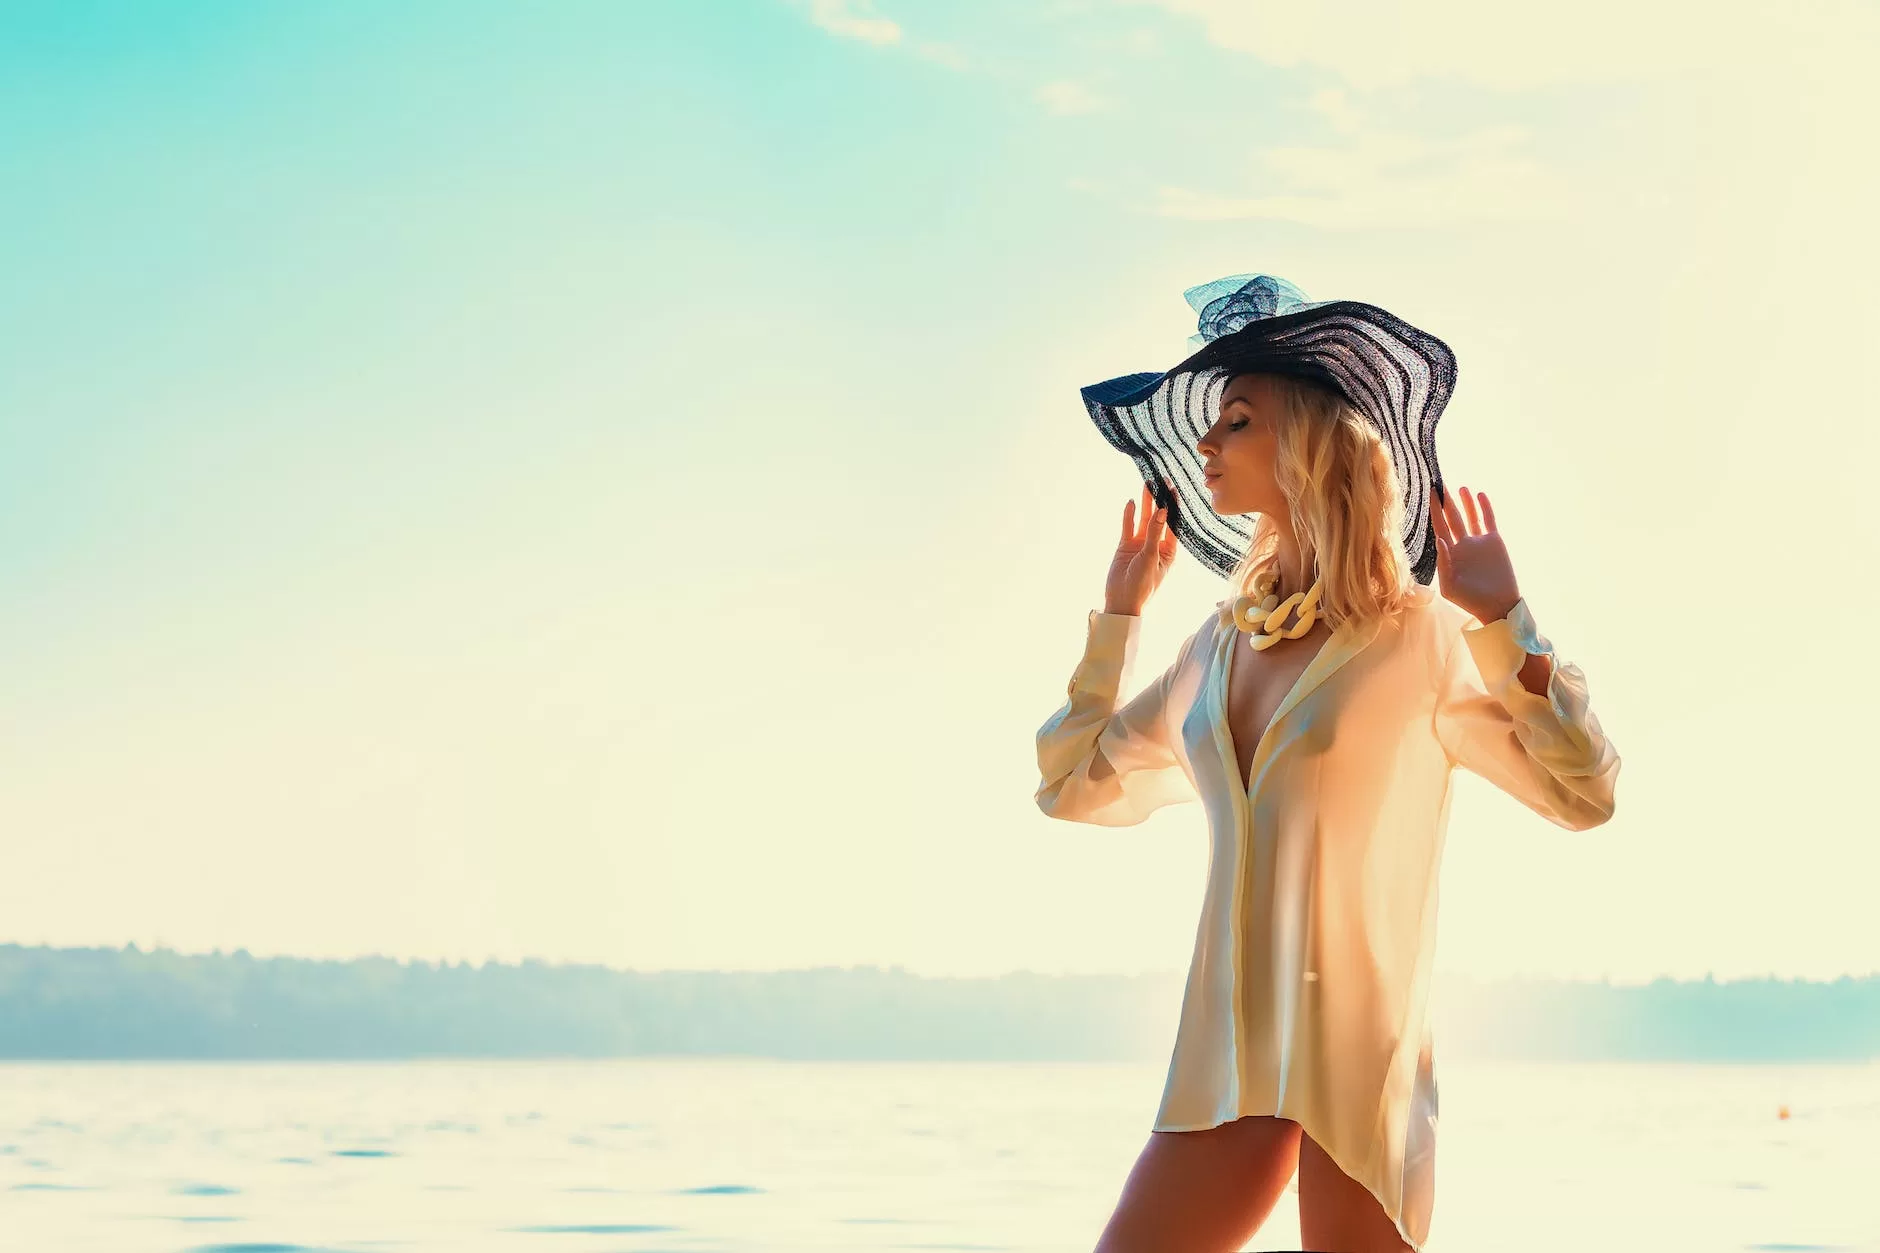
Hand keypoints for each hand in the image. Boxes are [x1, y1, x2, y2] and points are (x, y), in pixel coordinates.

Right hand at [1104, 483, 1178, 615]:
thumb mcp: (1150, 558)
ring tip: (1147, 484)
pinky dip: (1129, 515)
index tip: (1173, 489)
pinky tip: (1132, 502)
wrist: (1121, 601)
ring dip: (1146, 503)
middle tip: (1162, 480)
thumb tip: (1162, 510)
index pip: (1173, 523)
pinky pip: (1128, 526)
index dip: (1173, 506)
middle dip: (1160, 500)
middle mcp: (1156, 544)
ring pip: (1144, 519)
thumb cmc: (1142, 585)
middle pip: (1159, 517)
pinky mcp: (1126, 545)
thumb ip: (1155, 533)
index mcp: (1169, 550)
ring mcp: (1140, 544)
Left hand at [1429, 484, 1521, 623]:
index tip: (1430, 493)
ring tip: (1460, 487)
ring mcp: (1478, 542)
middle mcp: (1462, 544)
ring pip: (1470, 516)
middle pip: (1452, 518)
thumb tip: (1440, 540)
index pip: (1439, 526)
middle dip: (1447, 502)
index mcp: (1449, 553)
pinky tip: (1479, 495)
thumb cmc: (1470, 600)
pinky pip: (1488, 520)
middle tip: (1440, 483)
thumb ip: (1443, 564)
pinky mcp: (1494, 542)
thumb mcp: (1449, 586)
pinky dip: (1484, 508)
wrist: (1497, 605)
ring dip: (1465, 502)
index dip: (1435, 510)